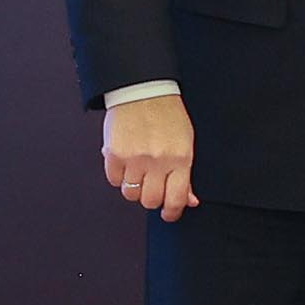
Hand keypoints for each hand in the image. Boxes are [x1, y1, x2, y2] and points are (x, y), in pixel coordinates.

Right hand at [103, 94, 200, 222]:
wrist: (143, 90)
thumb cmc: (168, 115)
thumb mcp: (186, 143)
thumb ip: (186, 174)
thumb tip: (190, 201)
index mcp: (181, 159)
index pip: (176, 199)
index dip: (172, 212)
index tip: (169, 214)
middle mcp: (158, 161)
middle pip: (150, 201)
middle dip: (151, 199)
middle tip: (152, 188)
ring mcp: (135, 158)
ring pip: (130, 193)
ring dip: (134, 188)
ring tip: (138, 173)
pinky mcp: (114, 154)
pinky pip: (114, 180)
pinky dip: (119, 176)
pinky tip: (125, 163)